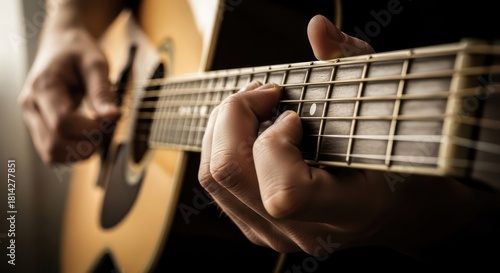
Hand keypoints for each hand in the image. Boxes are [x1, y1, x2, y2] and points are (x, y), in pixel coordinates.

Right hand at [18, 22, 119, 164]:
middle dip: (86, 145)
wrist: (61, 43)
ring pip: (51, 153)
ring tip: (98, 135)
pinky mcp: (38, 126)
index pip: (62, 122)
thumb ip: (102, 91)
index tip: (111, 120)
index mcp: (43, 86)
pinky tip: (87, 139)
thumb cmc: (78, 50)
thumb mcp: (96, 63)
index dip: (91, 129)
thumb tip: (112, 117)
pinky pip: (52, 152)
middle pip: (54, 144)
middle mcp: (31, 105)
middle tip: (106, 131)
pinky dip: (72, 152)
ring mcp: (32, 118)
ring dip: (79, 153)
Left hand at [198, 15, 488, 255]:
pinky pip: (218, 186)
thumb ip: (353, 63)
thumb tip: (317, 28)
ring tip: (253, 104)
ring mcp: (277, 235)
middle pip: (229, 176)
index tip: (295, 115)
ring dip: (223, 128)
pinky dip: (223, 146)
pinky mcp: (259, 228)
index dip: (275, 142)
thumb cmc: (401, 159)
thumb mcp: (389, 109)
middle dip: (233, 116)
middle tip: (264, 93)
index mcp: (346, 211)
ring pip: (213, 180)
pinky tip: (250, 129)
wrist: (402, 211)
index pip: (284, 192)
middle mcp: (304, 233)